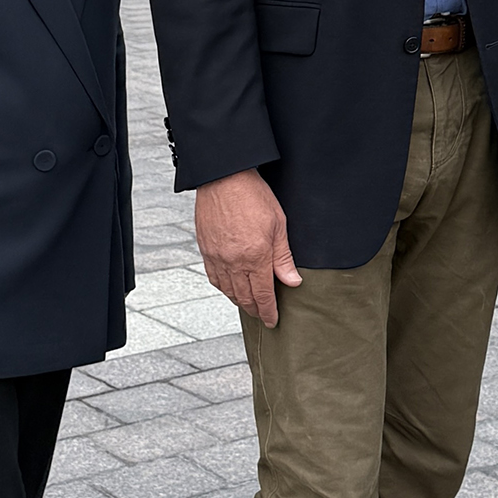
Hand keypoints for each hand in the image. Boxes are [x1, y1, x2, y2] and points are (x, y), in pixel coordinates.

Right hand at [196, 169, 302, 327]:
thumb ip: (283, 257)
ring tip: (249, 305)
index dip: (268, 311)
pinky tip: (230, 288)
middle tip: (263, 316)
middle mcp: (233, 262)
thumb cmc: (253, 195)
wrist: (223, 177)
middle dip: (255, 310)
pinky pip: (214, 277)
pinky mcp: (205, 249)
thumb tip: (292, 282)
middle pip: (244, 297)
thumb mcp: (278, 225)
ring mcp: (216, 257)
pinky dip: (223, 288)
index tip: (273, 321)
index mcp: (254, 257)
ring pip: (227, 290)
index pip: (262, 295)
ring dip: (239, 301)